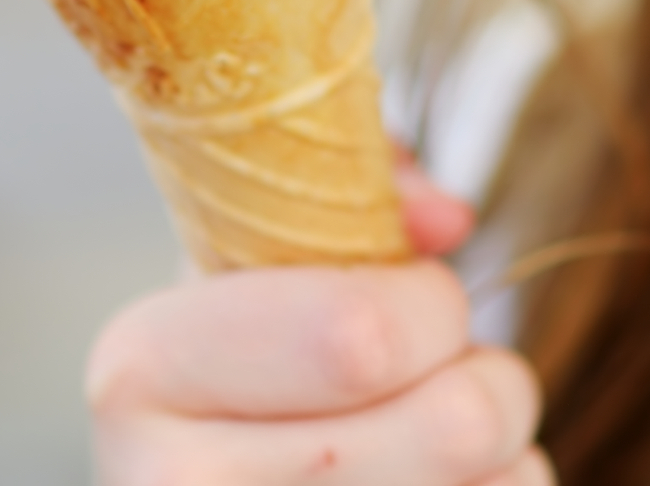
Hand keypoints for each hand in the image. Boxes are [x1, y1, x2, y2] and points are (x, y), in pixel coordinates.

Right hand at [86, 161, 545, 484]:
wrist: (227, 469)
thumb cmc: (272, 350)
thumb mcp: (279, 251)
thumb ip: (357, 193)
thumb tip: (443, 220)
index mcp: (143, 370)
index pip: (365, 337)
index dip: (431, 303)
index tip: (414, 298)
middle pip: (460, 424)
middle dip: (488, 378)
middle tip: (447, 376)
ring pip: (504, 484)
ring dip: (506, 454)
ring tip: (433, 445)